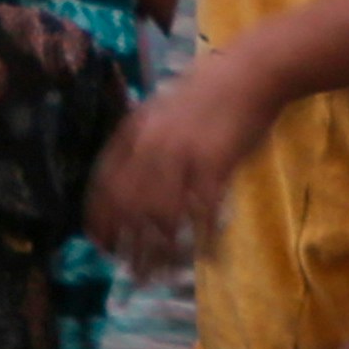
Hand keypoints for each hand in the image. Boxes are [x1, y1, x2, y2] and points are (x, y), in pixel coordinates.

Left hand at [89, 58, 261, 267]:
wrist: (249, 73)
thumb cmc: (206, 93)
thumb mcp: (159, 112)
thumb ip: (141, 145)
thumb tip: (126, 187)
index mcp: (134, 132)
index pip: (104, 184)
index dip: (99, 219)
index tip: (99, 244)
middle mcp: (151, 146)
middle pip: (128, 207)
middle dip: (125, 245)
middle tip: (130, 271)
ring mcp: (182, 156)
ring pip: (161, 217)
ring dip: (159, 252)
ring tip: (160, 275)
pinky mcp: (214, 164)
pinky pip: (201, 212)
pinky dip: (200, 238)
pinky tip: (202, 254)